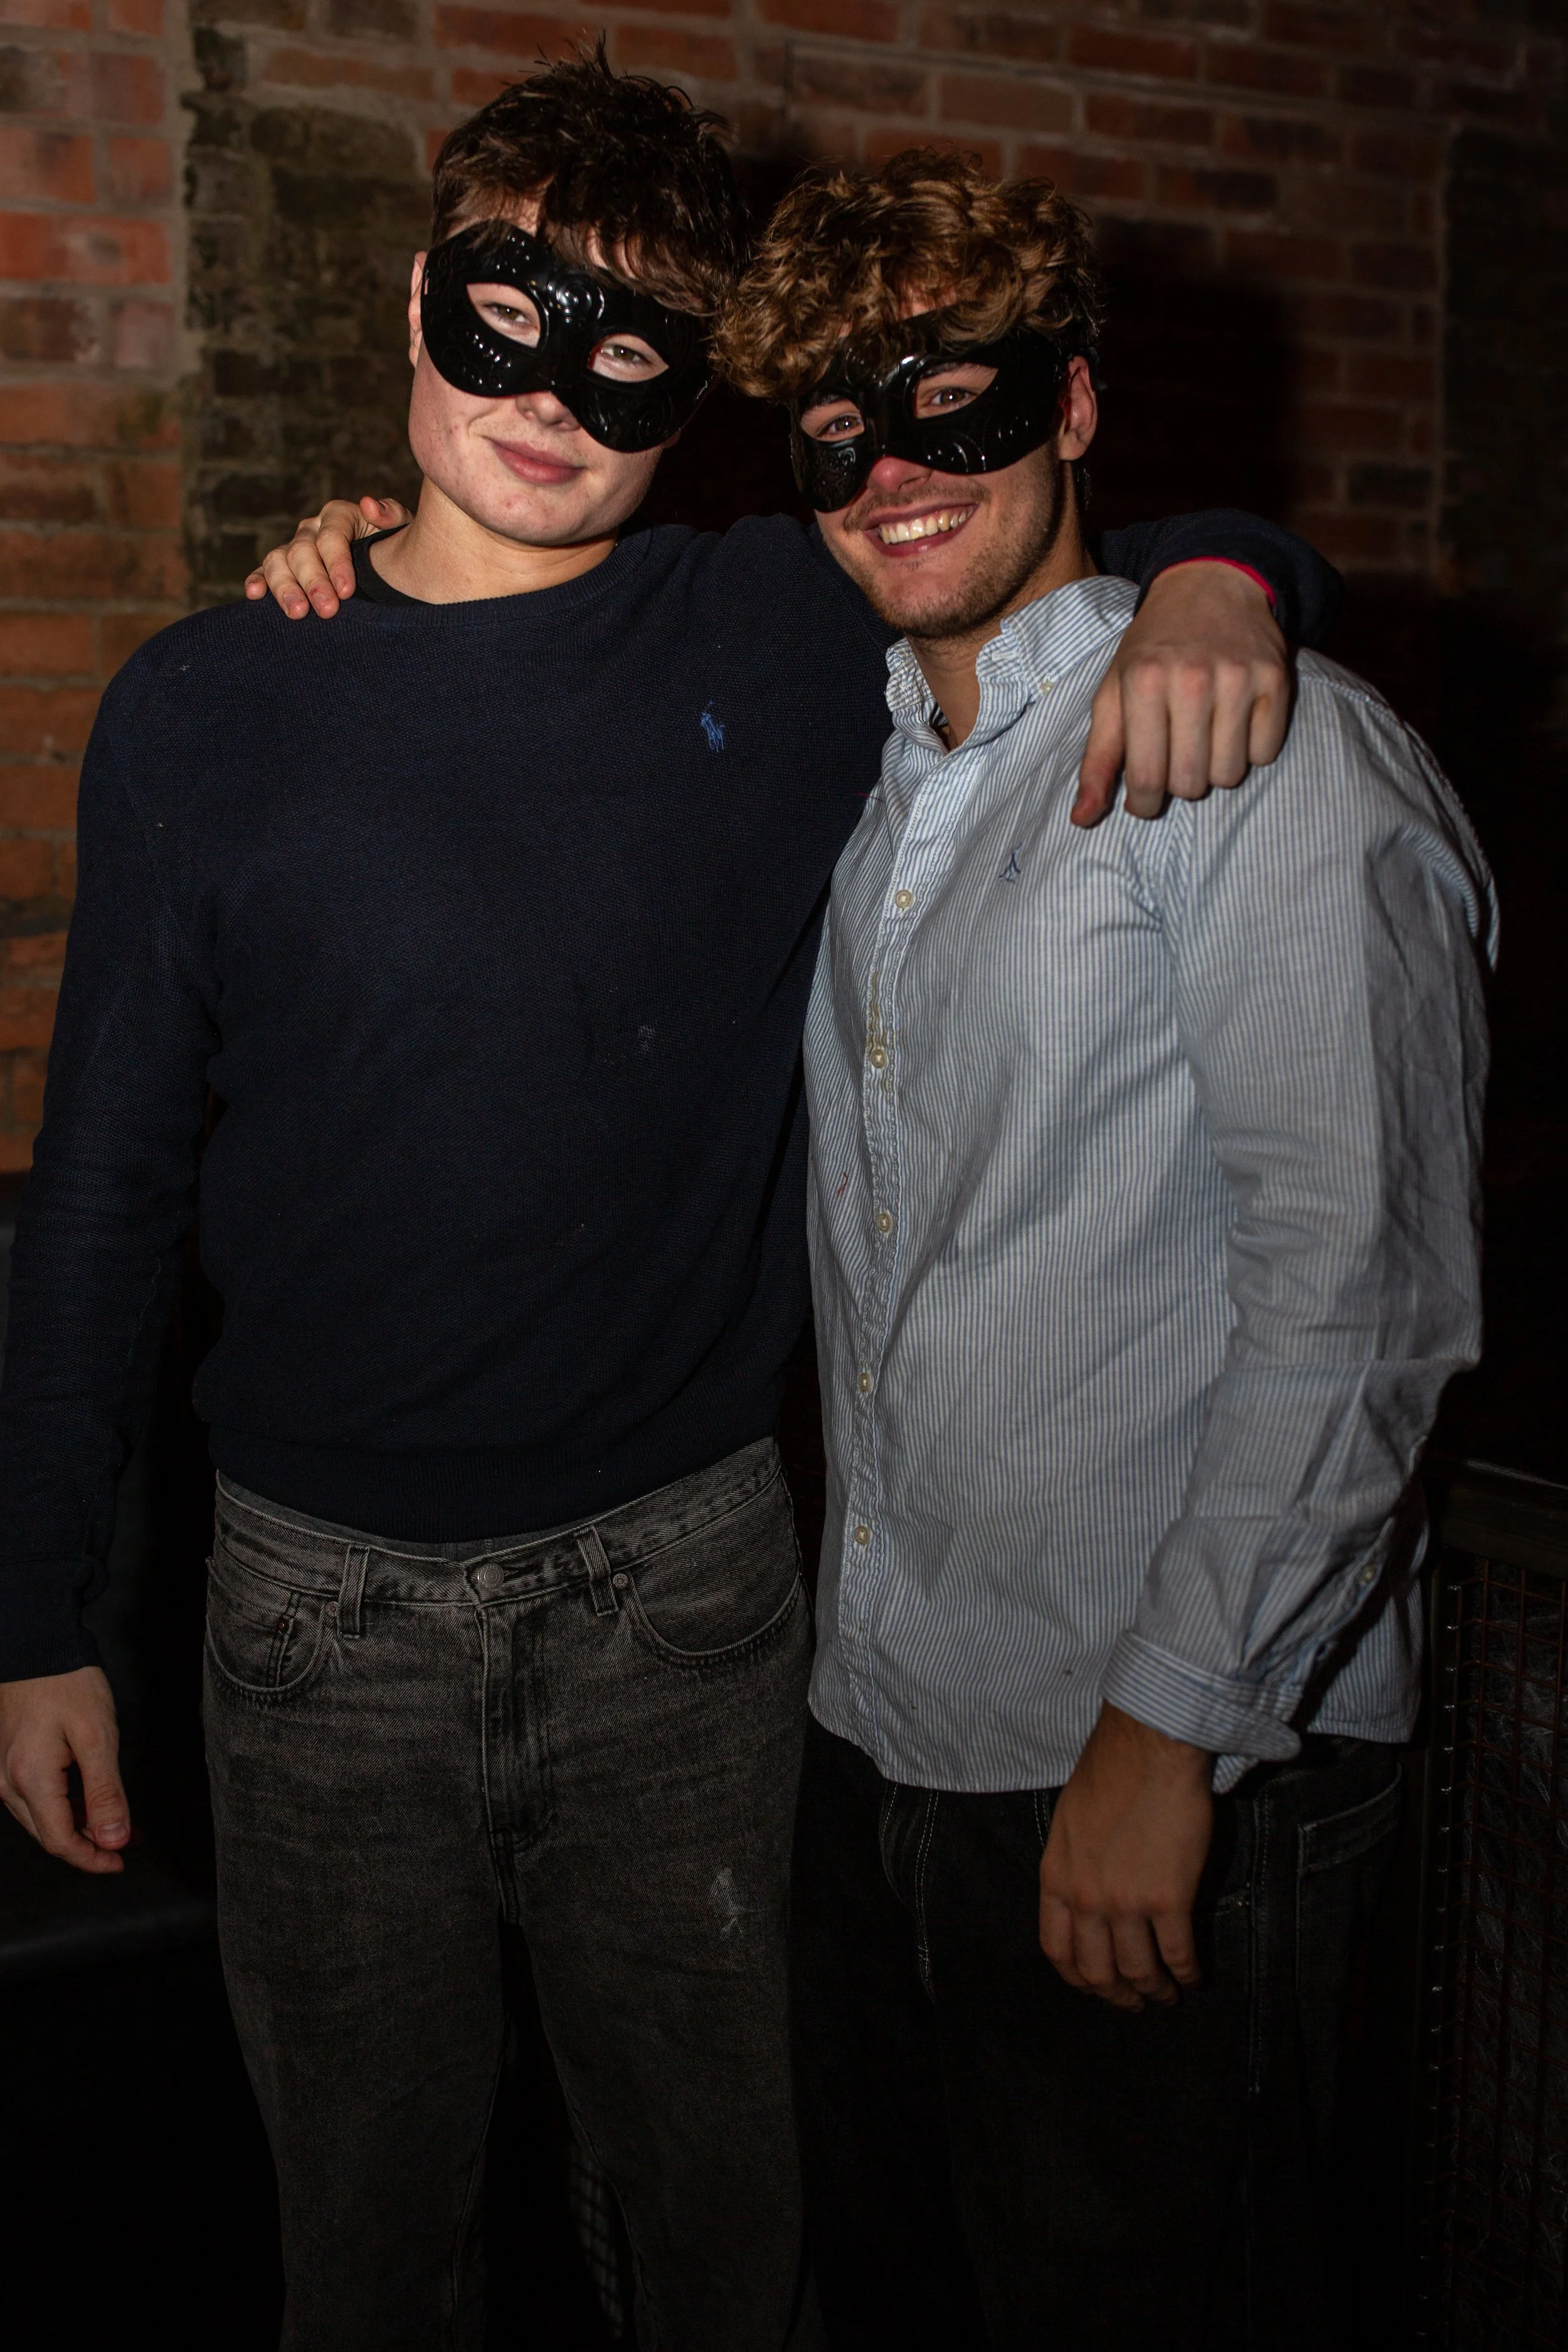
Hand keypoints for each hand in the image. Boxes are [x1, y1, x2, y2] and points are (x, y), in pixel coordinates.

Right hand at [0, 1665, 129, 1873]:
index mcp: (29, 1779)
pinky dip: (64, 1807)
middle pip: (48, 1834)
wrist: (36, 1647)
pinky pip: (34, 1798)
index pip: (60, 1840)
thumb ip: (105, 1793)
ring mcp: (1, 1772)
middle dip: (89, 1845)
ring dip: (78, 1827)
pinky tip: (89, 1803)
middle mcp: (7, 1782)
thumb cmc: (67, 1685)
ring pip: (41, 1818)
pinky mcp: (6, 1761)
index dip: (92, 1858)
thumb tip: (113, 1840)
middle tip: (128, 1843)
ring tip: (117, 1824)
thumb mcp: (98, 1737)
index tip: (121, 1861)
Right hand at [245, 495, 410, 620]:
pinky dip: (257, 581)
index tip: (347, 591)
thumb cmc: (396, 549)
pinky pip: (265, 572)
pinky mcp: (283, 569)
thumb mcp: (403, 529)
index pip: (331, 535)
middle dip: (314, 582)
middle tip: (328, 611)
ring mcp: (295, 549)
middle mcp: (312, 529)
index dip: (337, 562)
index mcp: (339, 516)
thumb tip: (369, 505)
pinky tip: (255, 595)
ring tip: (298, 612)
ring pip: (279, 561)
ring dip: (285, 587)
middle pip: (302, 551)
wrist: (391, 569)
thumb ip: (391, 516)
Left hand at [1038, 1702, 1212, 2009]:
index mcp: (1057, 1878)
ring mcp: (1126, 1903)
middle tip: (1135, 2002)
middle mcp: (1086, 1899)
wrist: (1148, 1747)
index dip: (1078, 1977)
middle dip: (1118, 1995)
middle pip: (1097, 1971)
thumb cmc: (1110, 1770)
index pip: (1057, 1949)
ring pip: (1138, 1971)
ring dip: (1155, 1991)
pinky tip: (1193, 1976)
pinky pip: (1177, 1954)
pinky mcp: (1167, 1900)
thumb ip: (1074, 1865)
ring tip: (1167, 1995)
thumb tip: (1086, 1895)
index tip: (1095, 1985)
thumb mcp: (1069, 1821)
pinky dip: (1186, 1973)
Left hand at [1074, 561, 1291, 825]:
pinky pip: (1265, 754)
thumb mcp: (1113, 693)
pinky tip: (1234, 722)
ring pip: (1230, 775)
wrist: (1209, 584)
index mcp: (1143, 682)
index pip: (1146, 779)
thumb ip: (1097, 759)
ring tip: (1204, 738)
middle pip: (1190, 784)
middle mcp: (1192, 678)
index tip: (1142, 797)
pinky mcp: (1276, 679)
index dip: (1142, 803)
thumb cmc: (1152, 648)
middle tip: (1175, 758)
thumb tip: (1082, 819)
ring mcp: (1238, 678)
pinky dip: (1249, 750)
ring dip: (1215, 769)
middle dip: (1179, 785)